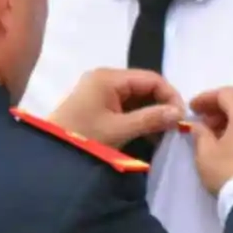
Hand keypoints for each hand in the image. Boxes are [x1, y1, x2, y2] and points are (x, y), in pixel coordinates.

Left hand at [49, 69, 185, 149]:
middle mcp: (105, 78)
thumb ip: (150, 119)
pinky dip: (139, 118)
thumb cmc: (83, 138)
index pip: (151, 78)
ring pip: (136, 98)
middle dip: (161, 105)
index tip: (182, 118)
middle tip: (175, 128)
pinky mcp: (97, 105)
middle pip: (144, 86)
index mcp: (108, 77)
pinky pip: (125, 106)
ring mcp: (100, 91)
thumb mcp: (118, 130)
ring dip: (151, 113)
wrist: (50, 155)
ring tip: (165, 134)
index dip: (170, 96)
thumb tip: (179, 113)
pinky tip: (149, 134)